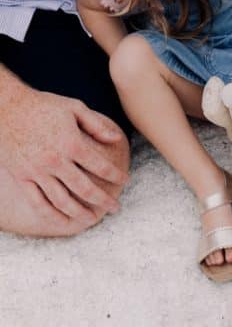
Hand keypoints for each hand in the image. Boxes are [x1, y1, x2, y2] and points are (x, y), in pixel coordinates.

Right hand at [0, 80, 128, 226]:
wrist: (8, 108)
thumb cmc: (44, 105)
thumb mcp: (74, 108)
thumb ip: (97, 125)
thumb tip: (117, 139)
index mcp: (71, 143)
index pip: (100, 165)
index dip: (115, 175)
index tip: (125, 180)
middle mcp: (56, 161)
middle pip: (84, 188)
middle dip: (103, 200)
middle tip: (115, 207)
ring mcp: (37, 172)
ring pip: (62, 201)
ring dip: (80, 213)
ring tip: (93, 219)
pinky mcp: (22, 178)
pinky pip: (38, 202)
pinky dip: (52, 215)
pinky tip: (63, 221)